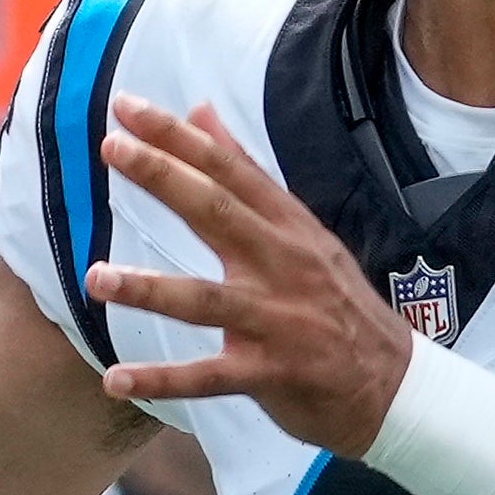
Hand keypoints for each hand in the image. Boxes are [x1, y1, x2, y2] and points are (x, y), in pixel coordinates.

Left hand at [85, 95, 413, 452]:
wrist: (398, 386)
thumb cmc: (338, 305)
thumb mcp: (304, 233)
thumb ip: (247, 175)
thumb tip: (202, 111)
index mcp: (289, 228)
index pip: (229, 171)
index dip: (180, 138)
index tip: (129, 108)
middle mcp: (284, 266)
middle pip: (218, 214)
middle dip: (165, 179)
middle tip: (112, 149)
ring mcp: (279, 321)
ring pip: (206, 300)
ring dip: (151, 288)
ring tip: (96, 278)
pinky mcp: (272, 373)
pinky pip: (209, 378)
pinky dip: (163, 380)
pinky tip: (117, 382)